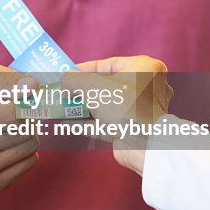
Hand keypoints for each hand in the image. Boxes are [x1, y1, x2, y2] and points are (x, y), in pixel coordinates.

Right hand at [0, 58, 38, 192]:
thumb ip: (5, 77)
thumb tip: (33, 88)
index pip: (12, 114)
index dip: (24, 100)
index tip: (21, 92)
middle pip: (23, 134)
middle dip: (27, 116)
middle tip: (16, 108)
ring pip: (28, 151)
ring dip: (28, 133)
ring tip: (12, 123)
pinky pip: (25, 167)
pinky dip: (27, 152)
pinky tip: (15, 140)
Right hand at [75, 55, 172, 175]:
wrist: (144, 144)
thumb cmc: (124, 105)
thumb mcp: (91, 86)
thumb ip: (73, 79)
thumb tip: (64, 80)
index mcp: (145, 68)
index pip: (110, 64)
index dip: (86, 68)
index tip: (68, 73)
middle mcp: (147, 87)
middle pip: (108, 86)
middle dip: (83, 90)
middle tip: (65, 91)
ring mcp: (141, 111)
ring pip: (106, 106)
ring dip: (83, 107)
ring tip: (62, 107)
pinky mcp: (133, 130)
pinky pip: (107, 122)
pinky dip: (88, 123)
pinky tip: (66, 124)